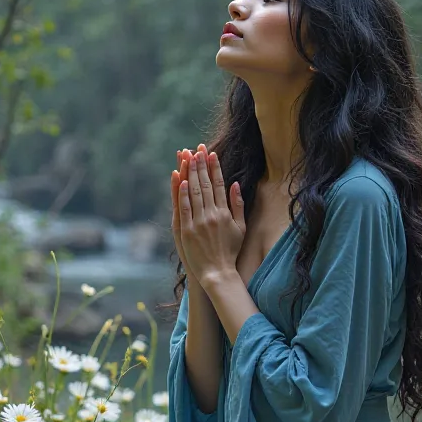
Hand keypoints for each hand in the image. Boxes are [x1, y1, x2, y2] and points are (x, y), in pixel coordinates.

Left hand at [171, 144, 245, 285]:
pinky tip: (180, 180)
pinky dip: (182, 193)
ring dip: (190, 173)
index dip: (215, 168)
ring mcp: (199, 222)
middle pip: (205, 185)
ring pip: (193, 193)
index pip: (219, 185)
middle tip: (197, 149)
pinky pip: (184, 208)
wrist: (218, 272)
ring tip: (188, 157)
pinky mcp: (187, 230)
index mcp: (225, 213)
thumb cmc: (230, 251)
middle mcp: (212, 215)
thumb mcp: (241, 228)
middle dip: (201, 165)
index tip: (211, 154)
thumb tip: (235, 185)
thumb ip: (238, 205)